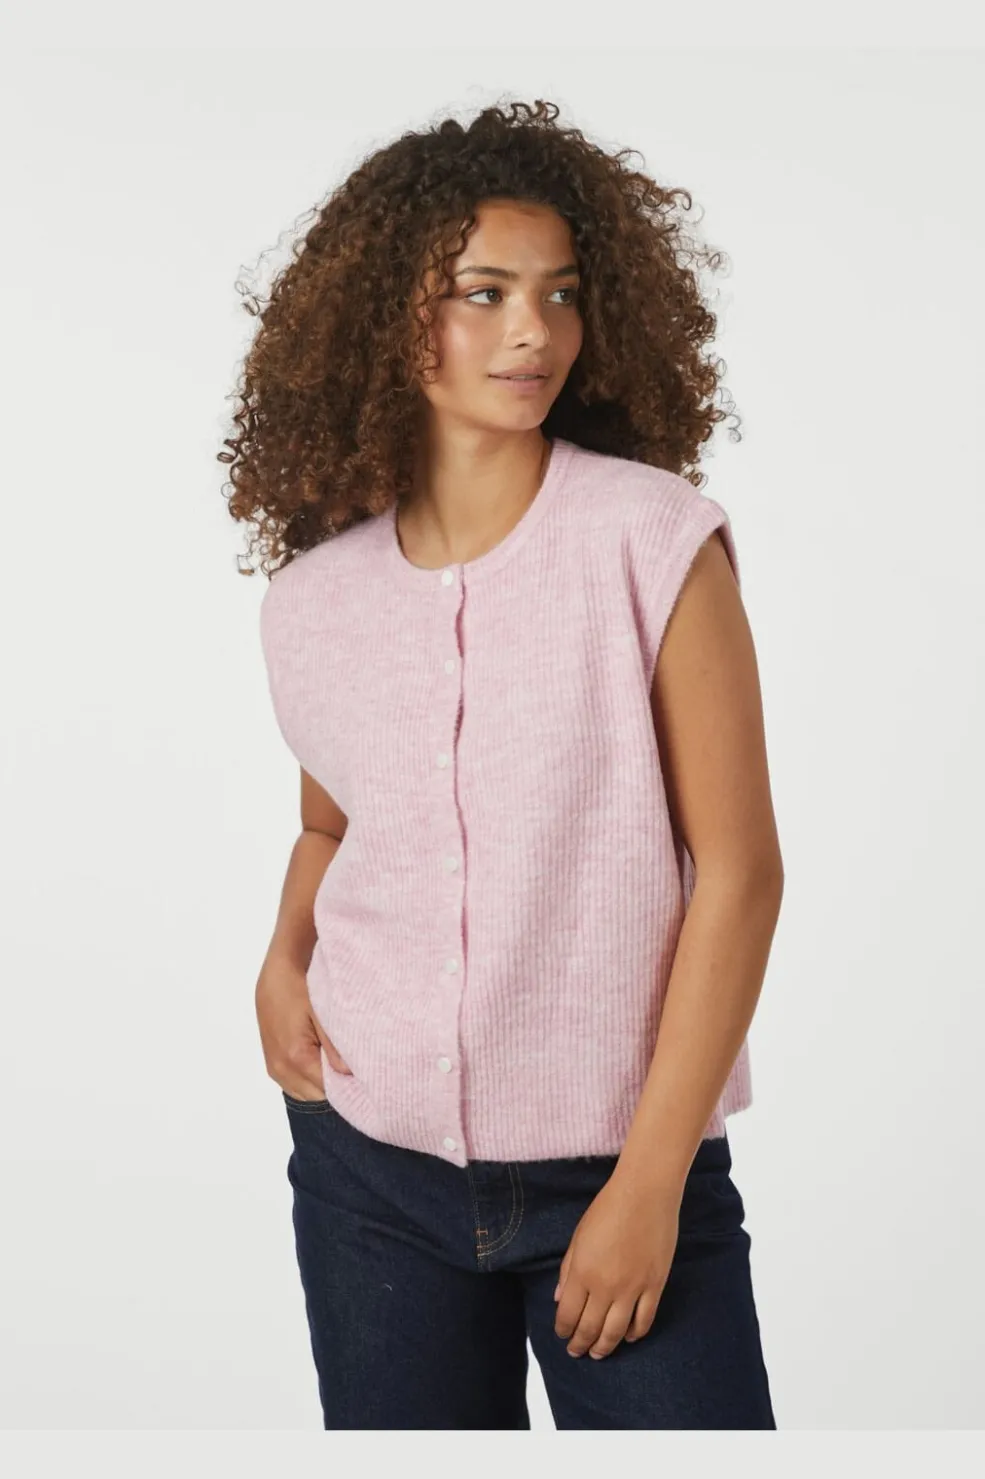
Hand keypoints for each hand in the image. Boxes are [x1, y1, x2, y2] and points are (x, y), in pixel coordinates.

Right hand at [255, 952, 351, 1100]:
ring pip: (307, 1094)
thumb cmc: (301, 986)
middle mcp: (282, 1069)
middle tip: (355, 1069)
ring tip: (338, 1064)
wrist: (277, 972)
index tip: (366, 1077)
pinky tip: (323, 1062)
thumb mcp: (323, 1012)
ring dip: (323, 1085)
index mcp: (296, 1057)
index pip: (331, 1091)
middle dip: (338, 1087)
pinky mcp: (273, 1065)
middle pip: (319, 1097)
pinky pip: (295, 1085)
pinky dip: (310, 1080)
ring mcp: (275, 1068)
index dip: (350, 1087)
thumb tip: (351, 1074)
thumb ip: (336, 1046)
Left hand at [553, 1169, 680, 1359]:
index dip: (563, 1330)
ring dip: (605, 1347)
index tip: (562, 1335)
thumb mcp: (578, 1236)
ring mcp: (632, 1288)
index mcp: (582, 1272)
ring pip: (616, 1332)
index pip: (568, 1314)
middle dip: (580, 1344)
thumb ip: (568, 1270)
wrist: (645, 1193)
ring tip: (598, 1354)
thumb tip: (558, 1298)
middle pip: (590, 1328)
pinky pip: (644, 1320)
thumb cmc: (607, 1209)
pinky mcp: (655, 1286)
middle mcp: (605, 1286)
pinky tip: (627, 1337)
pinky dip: (634, 1334)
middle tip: (577, 1352)